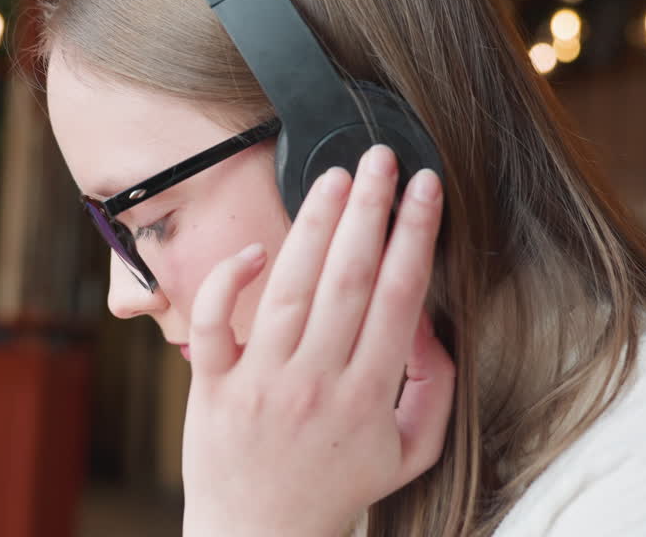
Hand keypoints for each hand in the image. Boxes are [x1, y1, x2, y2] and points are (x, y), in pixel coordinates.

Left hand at [182, 144, 453, 536]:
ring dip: (313, 225)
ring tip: (332, 177)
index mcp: (368, 394)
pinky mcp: (212, 386)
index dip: (415, 234)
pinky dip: (227, 283)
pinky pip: (213, 325)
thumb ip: (433, 388)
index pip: (398, 296)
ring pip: (290, 288)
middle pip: (348, 279)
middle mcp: (316, 381)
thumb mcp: (410, 452)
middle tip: (380, 157)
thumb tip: (433, 323)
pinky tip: (254, 249)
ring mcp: (261, 382)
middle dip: (369, 210)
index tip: (425, 187)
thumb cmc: (336, 488)